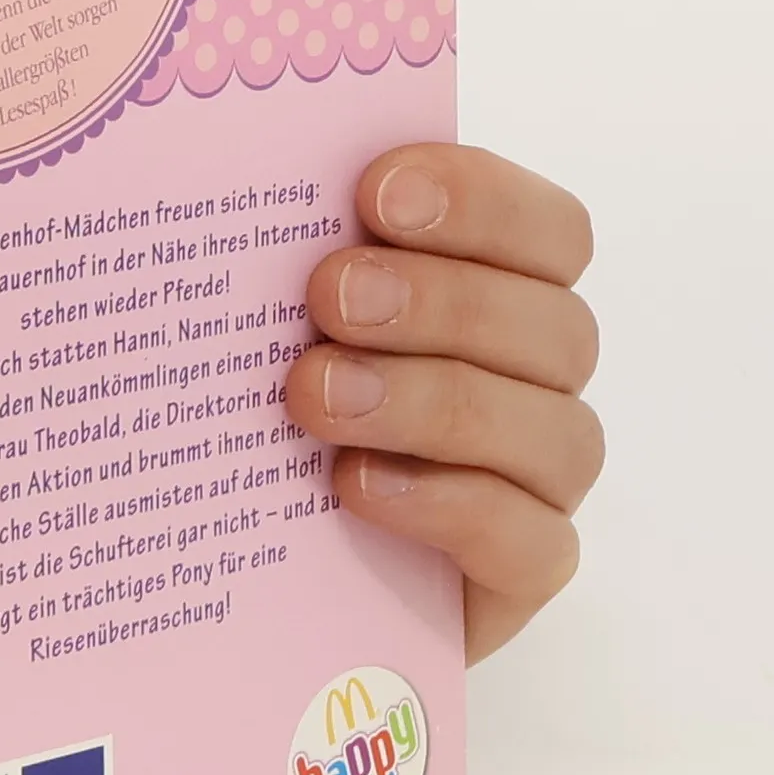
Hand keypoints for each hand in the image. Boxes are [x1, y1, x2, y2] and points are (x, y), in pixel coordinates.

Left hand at [284, 143, 602, 663]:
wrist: (254, 588)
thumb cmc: (260, 428)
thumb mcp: (261, 334)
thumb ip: (277, 261)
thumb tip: (221, 185)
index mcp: (501, 295)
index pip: (548, 231)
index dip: (482, 199)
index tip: (377, 191)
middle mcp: (537, 385)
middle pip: (552, 326)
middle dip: (440, 300)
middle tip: (328, 295)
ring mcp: (538, 485)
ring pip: (552, 430)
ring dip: (431, 401)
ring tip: (316, 395)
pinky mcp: (520, 576)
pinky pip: (531, 541)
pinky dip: (449, 504)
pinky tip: (359, 484)